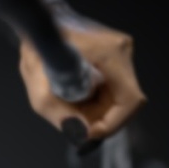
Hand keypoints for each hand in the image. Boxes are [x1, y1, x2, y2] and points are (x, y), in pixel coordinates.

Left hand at [19, 24, 144, 150]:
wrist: (40, 34)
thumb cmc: (38, 54)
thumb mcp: (39, 91)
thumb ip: (60, 114)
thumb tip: (81, 133)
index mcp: (110, 54)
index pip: (130, 99)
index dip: (114, 123)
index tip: (91, 133)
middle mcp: (122, 53)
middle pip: (124, 102)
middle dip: (100, 119)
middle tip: (75, 122)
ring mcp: (120, 57)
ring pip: (118, 100)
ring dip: (95, 112)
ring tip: (70, 106)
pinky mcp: (115, 62)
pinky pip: (111, 93)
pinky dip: (94, 104)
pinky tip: (76, 99)